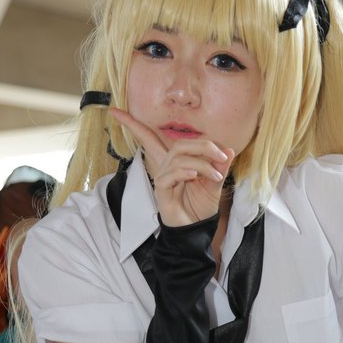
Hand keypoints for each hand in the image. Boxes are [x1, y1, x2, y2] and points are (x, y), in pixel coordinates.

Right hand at [109, 108, 233, 226]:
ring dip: (202, 163)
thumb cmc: (200, 208)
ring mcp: (163, 179)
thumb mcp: (214, 185)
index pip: (151, 138)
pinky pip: (169, 176)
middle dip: (202, 145)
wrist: (196, 232)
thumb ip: (219, 167)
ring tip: (217, 175)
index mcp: (174, 162)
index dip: (132, 124)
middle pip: (177, 144)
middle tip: (221, 155)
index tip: (113, 111)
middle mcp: (165, 168)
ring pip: (178, 158)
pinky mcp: (162, 192)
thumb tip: (228, 150)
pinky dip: (184, 172)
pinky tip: (195, 176)